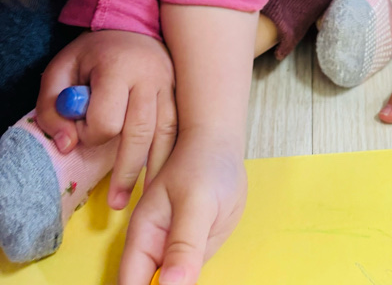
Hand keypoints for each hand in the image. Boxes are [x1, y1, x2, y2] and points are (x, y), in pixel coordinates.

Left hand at [36, 29, 176, 208]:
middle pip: (140, 133)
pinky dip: (170, 154)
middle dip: (126, 171)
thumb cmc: (94, 52)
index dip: (90, 134)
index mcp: (118, 67)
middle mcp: (150, 75)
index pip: (107, 119)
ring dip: (154, 170)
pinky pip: (179, 129)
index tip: (80, 131)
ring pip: (166, 135)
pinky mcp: (180, 92)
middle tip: (116, 202)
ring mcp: (170, 84)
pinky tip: (162, 174)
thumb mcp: (61, 70)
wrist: (133, 25)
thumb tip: (67, 144)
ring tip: (143, 198)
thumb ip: (53, 107)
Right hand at [119, 128, 247, 284]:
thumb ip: (184, 244)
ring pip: (169, 284)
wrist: (221, 145)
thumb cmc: (205, 164)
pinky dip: (193, 281)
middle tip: (188, 278)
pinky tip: (200, 279)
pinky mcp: (192, 250)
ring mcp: (173, 249)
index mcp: (144, 236)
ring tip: (193, 269)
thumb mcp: (197, 202)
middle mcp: (153, 247)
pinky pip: (187, 277)